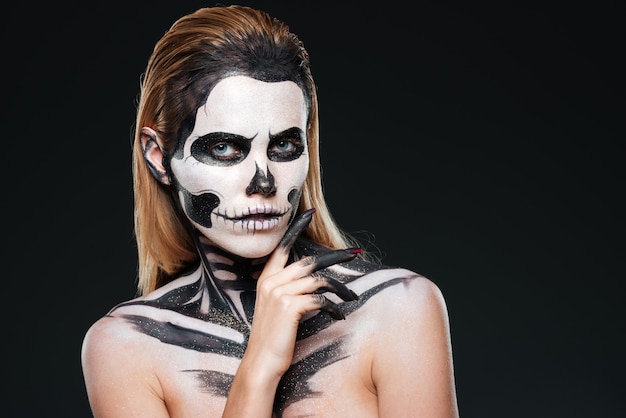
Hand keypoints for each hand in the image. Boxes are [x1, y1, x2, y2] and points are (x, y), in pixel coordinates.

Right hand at [246, 208, 359, 375]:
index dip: (297, 228)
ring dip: (341, 289)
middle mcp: (272, 281)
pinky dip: (334, 307)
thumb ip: (289, 288)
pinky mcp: (291, 307)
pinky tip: (340, 315)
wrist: (261, 362)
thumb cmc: (274, 337)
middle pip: (310, 260)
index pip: (283, 245)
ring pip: (319, 280)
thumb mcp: (277, 307)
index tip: (310, 213)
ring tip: (352, 297)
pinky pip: (321, 299)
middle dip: (336, 256)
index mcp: (267, 278)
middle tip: (356, 253)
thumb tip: (314, 278)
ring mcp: (280, 293)